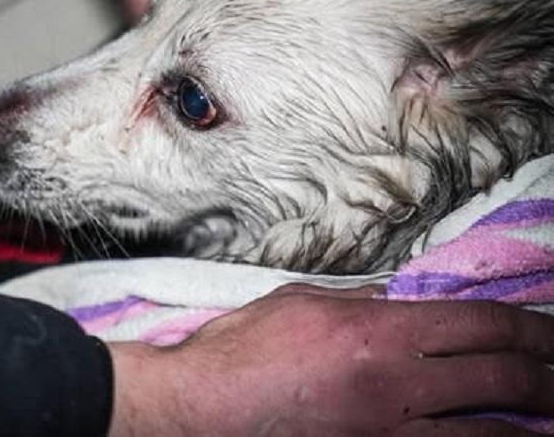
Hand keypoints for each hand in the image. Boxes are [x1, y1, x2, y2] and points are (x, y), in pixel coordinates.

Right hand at [108, 284, 553, 436]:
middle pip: (496, 376)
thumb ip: (356, 300)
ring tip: (551, 412)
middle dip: (545, 373)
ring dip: (527, 420)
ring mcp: (388, 430)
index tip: (550, 329)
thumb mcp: (298, 301)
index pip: (478, 323)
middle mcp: (396, 381)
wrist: (204, 409)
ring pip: (485, 429)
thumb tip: (392, 302)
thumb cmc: (242, 350)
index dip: (528, 325)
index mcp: (377, 329)